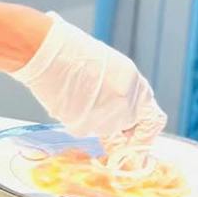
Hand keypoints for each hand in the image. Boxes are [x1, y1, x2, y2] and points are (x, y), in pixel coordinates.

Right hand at [9, 12, 166, 146]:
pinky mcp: (83, 124)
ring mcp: (106, 116)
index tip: (135, 145)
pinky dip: (72, 119)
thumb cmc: (70, 52)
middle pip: (124, 126)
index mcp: (135, 84)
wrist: (45, 51)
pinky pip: (81, 128)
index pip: (152, 121)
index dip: (143, 135)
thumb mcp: (108, 65)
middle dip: (111, 125)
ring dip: (90, 118)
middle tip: (91, 112)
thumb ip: (119, 89)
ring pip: (102, 128)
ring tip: (74, 96)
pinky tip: (64, 99)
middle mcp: (126, 102)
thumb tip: (119, 109)